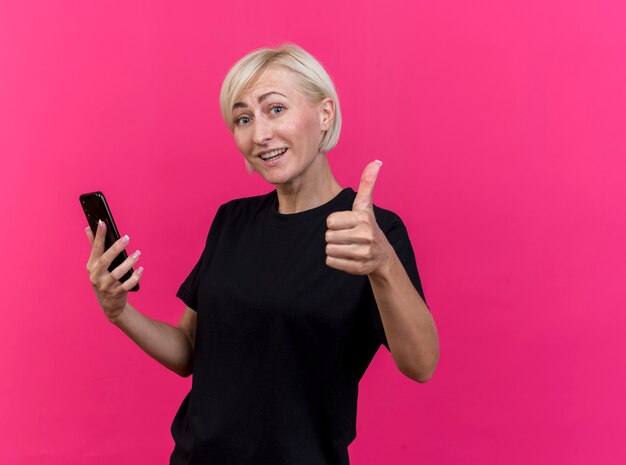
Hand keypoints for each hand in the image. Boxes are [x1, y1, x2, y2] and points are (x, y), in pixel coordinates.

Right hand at [85, 220, 142, 322]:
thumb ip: (94, 247)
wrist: (109, 305)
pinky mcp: (115, 294)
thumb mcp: (96, 265)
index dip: (99, 235)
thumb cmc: (103, 279)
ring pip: (117, 273)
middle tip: (127, 238)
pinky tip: (141, 269)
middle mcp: (96, 276)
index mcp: (91, 266)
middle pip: (105, 260)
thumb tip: (89, 228)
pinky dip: (134, 277)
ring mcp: (105, 286)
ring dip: (128, 262)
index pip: (95, 248)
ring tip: (138, 253)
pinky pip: (126, 285)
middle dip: (116, 248)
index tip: (102, 222)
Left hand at [325, 160, 392, 275]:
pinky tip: (347, 257)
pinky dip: (335, 260)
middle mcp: (365, 235)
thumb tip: (376, 162)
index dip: (335, 223)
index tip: (347, 224)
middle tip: (347, 237)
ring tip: (347, 246)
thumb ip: (367, 184)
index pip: (330, 221)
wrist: (382, 256)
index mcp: (363, 218)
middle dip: (334, 236)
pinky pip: (331, 262)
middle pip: (328, 236)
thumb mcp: (366, 206)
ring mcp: (363, 253)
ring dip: (334, 248)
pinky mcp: (358, 267)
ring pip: (329, 249)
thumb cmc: (368, 226)